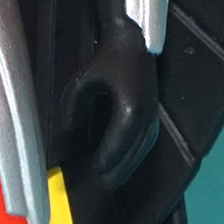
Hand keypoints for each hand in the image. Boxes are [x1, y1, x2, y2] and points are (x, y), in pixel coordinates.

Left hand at [62, 15, 159, 188]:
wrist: (133, 41)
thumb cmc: (107, 59)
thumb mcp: (82, 80)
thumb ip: (72, 104)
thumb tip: (70, 127)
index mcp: (129, 108)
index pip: (118, 143)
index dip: (107, 159)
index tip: (95, 170)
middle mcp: (145, 114)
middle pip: (133, 151)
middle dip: (119, 168)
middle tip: (104, 181)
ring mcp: (153, 113)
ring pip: (143, 148)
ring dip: (130, 165)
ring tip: (115, 178)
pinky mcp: (154, 111)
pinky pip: (148, 140)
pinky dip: (138, 154)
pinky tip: (128, 161)